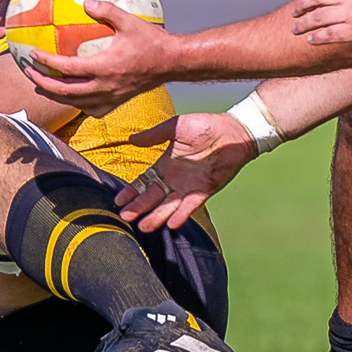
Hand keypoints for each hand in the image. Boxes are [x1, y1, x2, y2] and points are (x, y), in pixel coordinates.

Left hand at [18, 0, 175, 116]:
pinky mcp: (117, 103)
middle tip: (28, 73)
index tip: (33, 55)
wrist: (172, 63)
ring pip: (75, 103)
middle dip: (43, 84)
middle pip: (65, 92)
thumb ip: (107, 10)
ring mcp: (110, 98)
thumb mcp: (130, 21)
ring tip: (41, 86)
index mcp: (104, 68)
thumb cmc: (152, 40)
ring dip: (55, 95)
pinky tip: (71, 96)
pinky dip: (76, 103)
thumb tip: (86, 2)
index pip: (68, 69)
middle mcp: (104, 87)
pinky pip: (91, 108)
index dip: (47, 63)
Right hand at [116, 112, 258, 231]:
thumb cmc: (205, 125)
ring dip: (156, 216)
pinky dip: (181, 215)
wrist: (233, 131)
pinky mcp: (203, 191)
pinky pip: (190, 206)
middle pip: (152, 197)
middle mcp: (173, 179)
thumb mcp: (176, 127)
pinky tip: (170, 224)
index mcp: (164, 164)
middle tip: (125, 217)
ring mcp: (188, 187)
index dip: (131, 192)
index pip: (143, 182)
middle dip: (138, 207)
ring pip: (168, 206)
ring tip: (142, 226)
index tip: (119, 201)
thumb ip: (155, 135)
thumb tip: (131, 140)